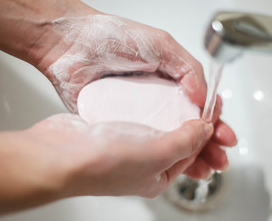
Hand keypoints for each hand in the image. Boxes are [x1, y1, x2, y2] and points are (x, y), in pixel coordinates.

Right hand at [28, 114, 213, 197]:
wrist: (59, 153)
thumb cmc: (102, 163)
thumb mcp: (158, 153)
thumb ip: (186, 141)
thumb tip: (205, 130)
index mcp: (157, 175)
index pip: (192, 152)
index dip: (206, 132)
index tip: (213, 111)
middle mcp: (143, 163)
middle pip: (176, 138)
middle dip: (192, 123)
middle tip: (205, 105)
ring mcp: (126, 145)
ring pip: (156, 125)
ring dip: (170, 112)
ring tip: (182, 98)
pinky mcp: (111, 129)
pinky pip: (137, 116)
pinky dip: (147, 106)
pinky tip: (152, 96)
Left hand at [40, 14, 236, 178]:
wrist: (71, 45)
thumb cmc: (113, 37)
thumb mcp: (161, 45)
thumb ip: (187, 69)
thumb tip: (204, 98)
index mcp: (170, 80)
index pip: (199, 105)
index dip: (214, 122)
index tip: (223, 134)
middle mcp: (156, 99)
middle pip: (187, 127)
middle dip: (207, 145)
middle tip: (219, 159)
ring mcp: (138, 114)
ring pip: (167, 139)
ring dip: (188, 155)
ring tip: (204, 170)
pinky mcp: (119, 123)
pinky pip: (142, 143)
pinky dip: (157, 156)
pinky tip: (172, 167)